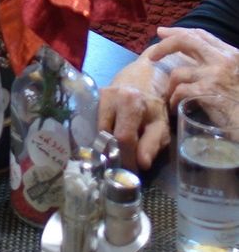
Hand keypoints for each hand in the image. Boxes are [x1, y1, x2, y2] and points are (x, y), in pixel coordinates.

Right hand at [98, 55, 170, 170]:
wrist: (142, 78)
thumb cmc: (154, 105)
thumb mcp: (160, 125)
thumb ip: (152, 144)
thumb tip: (142, 164)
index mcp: (131, 102)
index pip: (124, 137)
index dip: (126, 158)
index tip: (130, 173)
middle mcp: (111, 96)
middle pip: (105, 134)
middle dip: (113, 153)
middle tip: (120, 166)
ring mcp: (98, 96)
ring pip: (96, 129)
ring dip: (104, 144)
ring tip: (115, 154)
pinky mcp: (91, 98)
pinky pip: (92, 122)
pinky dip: (98, 135)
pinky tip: (107, 142)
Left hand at [151, 27, 238, 114]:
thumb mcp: (236, 75)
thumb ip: (220, 64)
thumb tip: (194, 58)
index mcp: (232, 53)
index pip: (201, 35)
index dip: (179, 31)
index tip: (163, 32)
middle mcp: (223, 60)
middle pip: (185, 41)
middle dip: (165, 45)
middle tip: (152, 54)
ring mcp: (214, 75)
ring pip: (178, 71)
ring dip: (170, 84)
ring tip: (170, 94)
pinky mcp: (208, 92)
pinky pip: (180, 90)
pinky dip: (174, 98)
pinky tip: (174, 105)